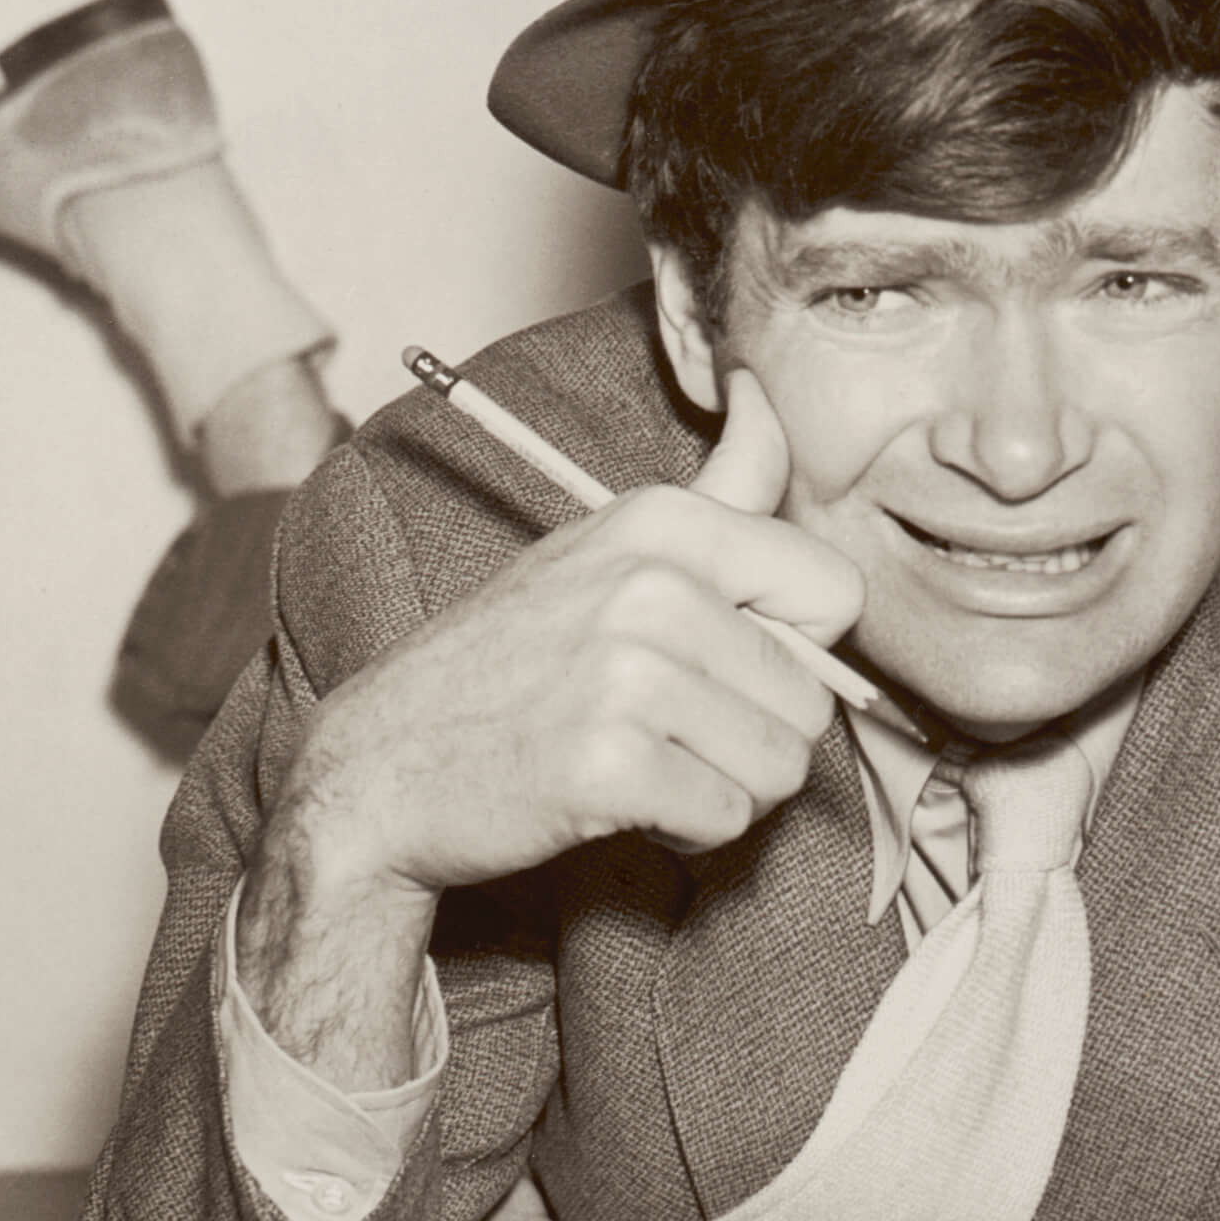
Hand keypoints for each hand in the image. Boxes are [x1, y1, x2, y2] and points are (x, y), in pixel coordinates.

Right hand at [286, 367, 862, 904]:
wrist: (383, 763)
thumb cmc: (510, 660)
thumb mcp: (608, 548)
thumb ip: (716, 488)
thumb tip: (764, 390)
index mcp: (664, 522)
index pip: (836, 591)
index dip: (797, 646)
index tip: (722, 658)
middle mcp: (652, 587)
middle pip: (812, 697)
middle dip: (754, 734)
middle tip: (665, 727)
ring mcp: (629, 675)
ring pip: (779, 766)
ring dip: (722, 786)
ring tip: (644, 759)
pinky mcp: (610, 765)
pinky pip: (725, 818)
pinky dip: (684, 830)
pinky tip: (620, 799)